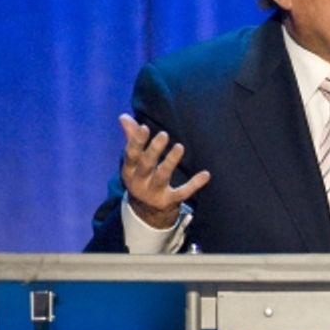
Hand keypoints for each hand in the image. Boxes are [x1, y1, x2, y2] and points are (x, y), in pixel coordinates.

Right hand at [118, 113, 210, 228]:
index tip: (144, 127)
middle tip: (164, 135)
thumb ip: (131, 137)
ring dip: (171, 162)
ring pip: (163, 177)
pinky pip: (183, 192)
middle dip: (154, 150)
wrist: (147, 212)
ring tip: (180, 147)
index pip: (131, 155)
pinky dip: (194, 184)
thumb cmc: (142, 177)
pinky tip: (206, 174)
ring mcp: (154, 193)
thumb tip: (124, 116)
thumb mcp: (135, 161)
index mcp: (129, 170)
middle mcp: (139, 183)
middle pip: (146, 165)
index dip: (137, 141)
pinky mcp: (169, 201)